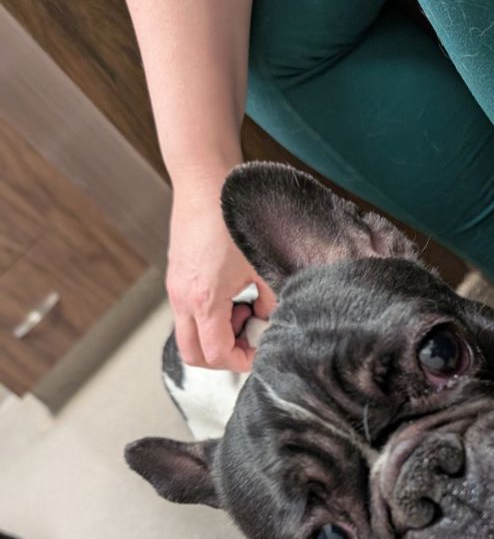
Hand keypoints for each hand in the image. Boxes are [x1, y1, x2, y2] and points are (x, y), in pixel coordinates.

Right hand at [166, 169, 276, 370]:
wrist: (206, 178)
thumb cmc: (235, 218)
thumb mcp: (265, 264)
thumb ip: (272, 301)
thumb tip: (272, 322)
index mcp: (204, 299)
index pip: (217, 354)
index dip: (243, 360)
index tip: (263, 348)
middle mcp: (182, 298)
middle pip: (195, 355)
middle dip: (225, 355)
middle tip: (251, 335)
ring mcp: (175, 288)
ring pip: (190, 335)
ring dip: (218, 334)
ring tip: (245, 308)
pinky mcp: (177, 277)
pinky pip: (189, 314)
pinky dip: (211, 316)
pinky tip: (235, 293)